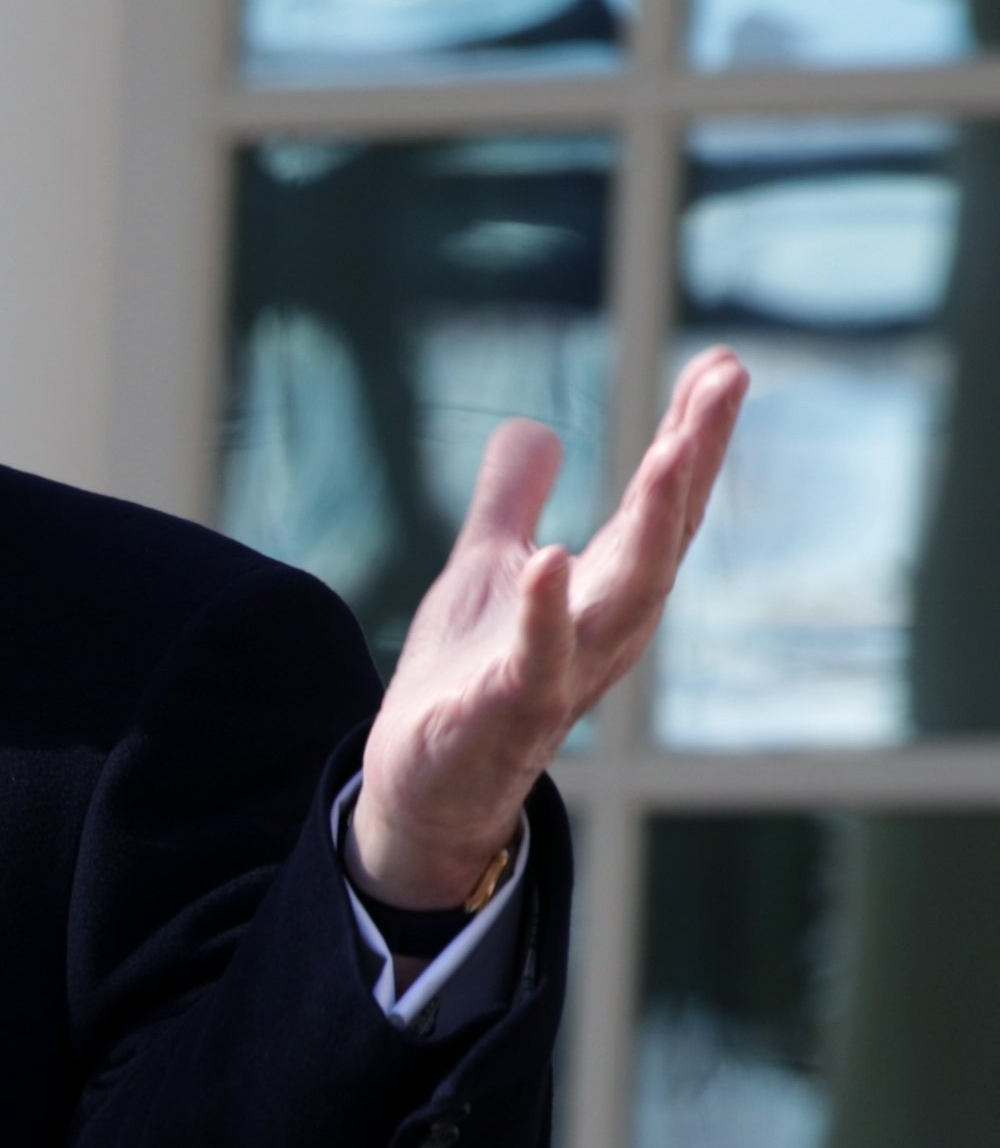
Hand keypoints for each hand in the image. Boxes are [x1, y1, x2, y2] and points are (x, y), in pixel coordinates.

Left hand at [352, 349, 750, 908]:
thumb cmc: (466, 677)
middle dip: (695, 459)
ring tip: (671, 450)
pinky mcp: (508, 713)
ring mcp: (565, 674)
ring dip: (652, 525)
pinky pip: (537, 661)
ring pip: (627, 597)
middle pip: (666, 537)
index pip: (664, 507)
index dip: (694, 436)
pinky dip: (545, 613)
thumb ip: (509, 503)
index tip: (722, 362)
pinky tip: (550, 557)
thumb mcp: (486, 570)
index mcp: (603, 591)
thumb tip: (534, 427)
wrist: (422, 784)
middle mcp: (604, 631)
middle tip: (725, 380)